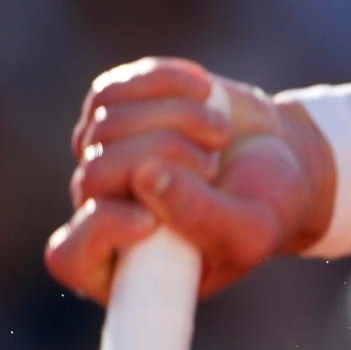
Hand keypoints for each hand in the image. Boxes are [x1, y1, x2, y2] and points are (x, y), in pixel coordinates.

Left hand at [44, 57, 338, 301]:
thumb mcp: (252, 229)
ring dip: (177, 119)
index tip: (151, 222)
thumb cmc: (268, 207)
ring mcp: (101, 157)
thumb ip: (204, 218)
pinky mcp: (111, 110)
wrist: (281, 157)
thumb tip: (145, 178)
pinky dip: (164, 83)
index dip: (103, 231)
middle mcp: (103, 213)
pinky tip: (201, 91)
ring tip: (219, 133)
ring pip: (106, 125)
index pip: (70, 257)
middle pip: (95, 176)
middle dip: (161, 160)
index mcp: (128, 266)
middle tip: (212, 165)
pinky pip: (112, 90)